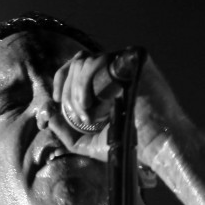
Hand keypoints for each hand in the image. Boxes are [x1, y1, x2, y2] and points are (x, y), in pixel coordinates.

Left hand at [49, 50, 190, 168]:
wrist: (158, 146)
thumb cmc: (130, 146)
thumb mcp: (90, 143)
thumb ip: (66, 131)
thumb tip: (46, 113)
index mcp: (109, 80)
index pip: (77, 65)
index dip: (61, 80)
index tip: (56, 100)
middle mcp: (118, 66)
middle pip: (78, 62)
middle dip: (68, 92)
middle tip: (78, 116)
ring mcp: (127, 60)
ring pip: (85, 61)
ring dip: (78, 92)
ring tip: (88, 116)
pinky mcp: (135, 59)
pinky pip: (100, 61)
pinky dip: (89, 86)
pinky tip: (95, 108)